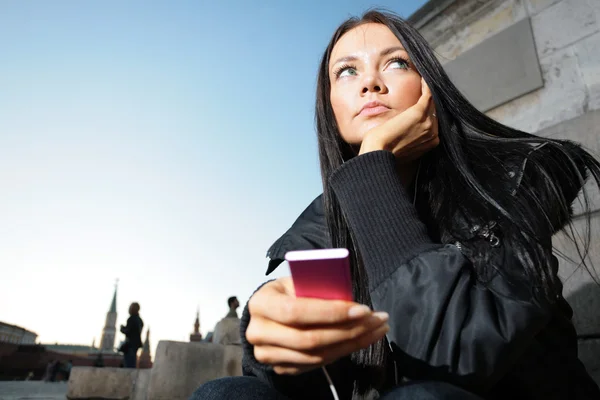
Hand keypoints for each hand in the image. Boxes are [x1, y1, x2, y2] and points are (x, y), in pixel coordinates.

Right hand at [246, 277, 388, 374]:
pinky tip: (361, 339)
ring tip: (375, 329)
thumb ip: (315, 286)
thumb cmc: (287, 292)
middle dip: (348, 330)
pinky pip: (318, 364)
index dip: (330, 312)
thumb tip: (345, 294)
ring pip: (316, 356)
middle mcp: (259, 332)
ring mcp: (268, 354)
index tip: (362, 309)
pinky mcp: (281, 368)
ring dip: (351, 343)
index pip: (295, 311)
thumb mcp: (297, 281)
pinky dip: (342, 352)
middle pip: (308, 339)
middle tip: (376, 320)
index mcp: (261, 303)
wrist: (268, 314)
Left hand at [359, 78, 438, 162]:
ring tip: (425, 82)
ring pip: (431, 103)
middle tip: (426, 90)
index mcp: (431, 142)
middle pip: (433, 112)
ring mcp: (429, 123)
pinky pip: (427, 94)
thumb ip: (410, 139)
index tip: (423, 106)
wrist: (379, 152)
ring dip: (428, 92)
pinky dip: (426, 85)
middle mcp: (433, 133)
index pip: (432, 123)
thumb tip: (406, 132)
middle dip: (429, 102)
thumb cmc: (385, 152)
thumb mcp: (403, 147)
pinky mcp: (419, 112)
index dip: (427, 113)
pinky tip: (424, 78)